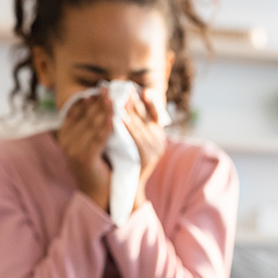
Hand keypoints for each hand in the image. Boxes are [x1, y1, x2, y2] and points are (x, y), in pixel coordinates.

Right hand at [55, 89, 114, 211]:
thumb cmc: (100, 164)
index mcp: (66, 133)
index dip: (92, 98)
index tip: (105, 87)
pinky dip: (107, 127)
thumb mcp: (94, 140)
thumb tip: (102, 99)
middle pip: (86, 115)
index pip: (78, 110)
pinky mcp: (83, 158)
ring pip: (92, 125)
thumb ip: (93, 123)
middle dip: (101, 101)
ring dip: (106, 110)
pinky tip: (116, 118)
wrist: (99, 193)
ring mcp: (73, 149)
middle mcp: (66, 139)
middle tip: (114, 88)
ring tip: (118, 98)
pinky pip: (97, 139)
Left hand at [123, 89, 167, 209]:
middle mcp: (159, 140)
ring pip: (141, 127)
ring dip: (129, 112)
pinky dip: (128, 129)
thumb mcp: (132, 139)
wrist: (126, 188)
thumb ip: (132, 123)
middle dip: (132, 102)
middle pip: (146, 116)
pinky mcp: (147, 159)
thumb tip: (124, 99)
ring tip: (117, 100)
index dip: (149, 100)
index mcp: (157, 134)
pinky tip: (118, 119)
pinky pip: (137, 141)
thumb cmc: (125, 161)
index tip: (140, 89)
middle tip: (121, 89)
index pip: (155, 112)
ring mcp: (155, 150)